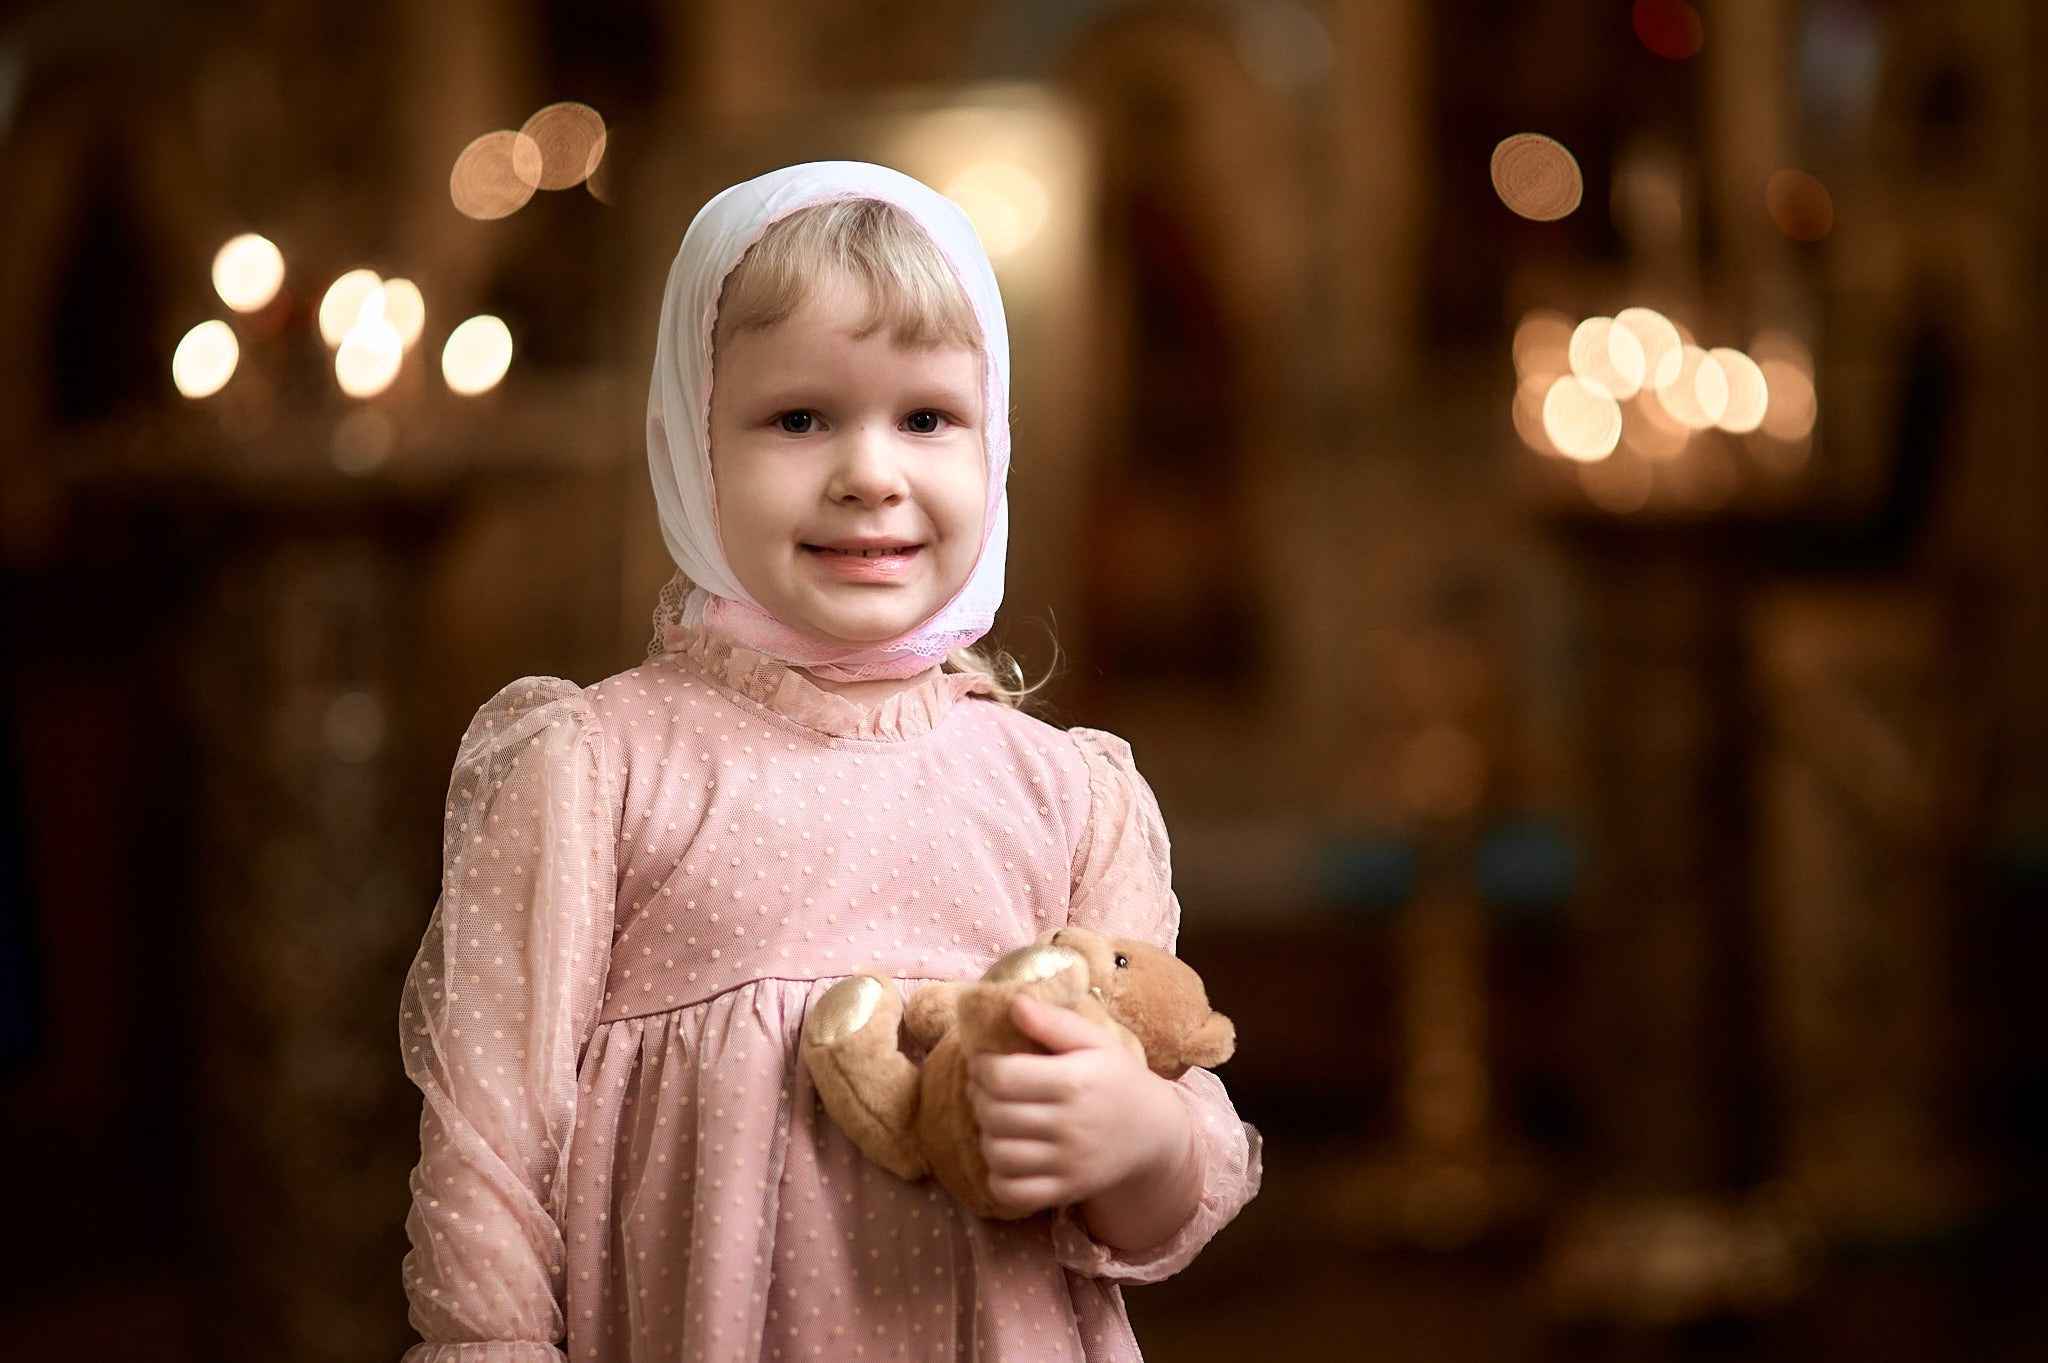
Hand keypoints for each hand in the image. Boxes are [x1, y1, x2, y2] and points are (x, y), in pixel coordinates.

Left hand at [968, 993, 1197, 1244]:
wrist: (1154, 1132)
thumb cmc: (1116, 1079)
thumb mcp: (1095, 1041)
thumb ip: (1053, 1021)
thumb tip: (1014, 1002)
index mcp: (1075, 1081)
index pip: (1002, 1076)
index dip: (981, 1067)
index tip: (983, 1062)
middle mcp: (1070, 1125)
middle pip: (994, 1114)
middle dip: (979, 1097)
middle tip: (985, 1088)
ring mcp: (1068, 1162)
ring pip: (997, 1153)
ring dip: (986, 1134)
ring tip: (996, 1119)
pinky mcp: (1066, 1190)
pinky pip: (1011, 1191)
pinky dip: (998, 1175)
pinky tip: (1007, 1153)